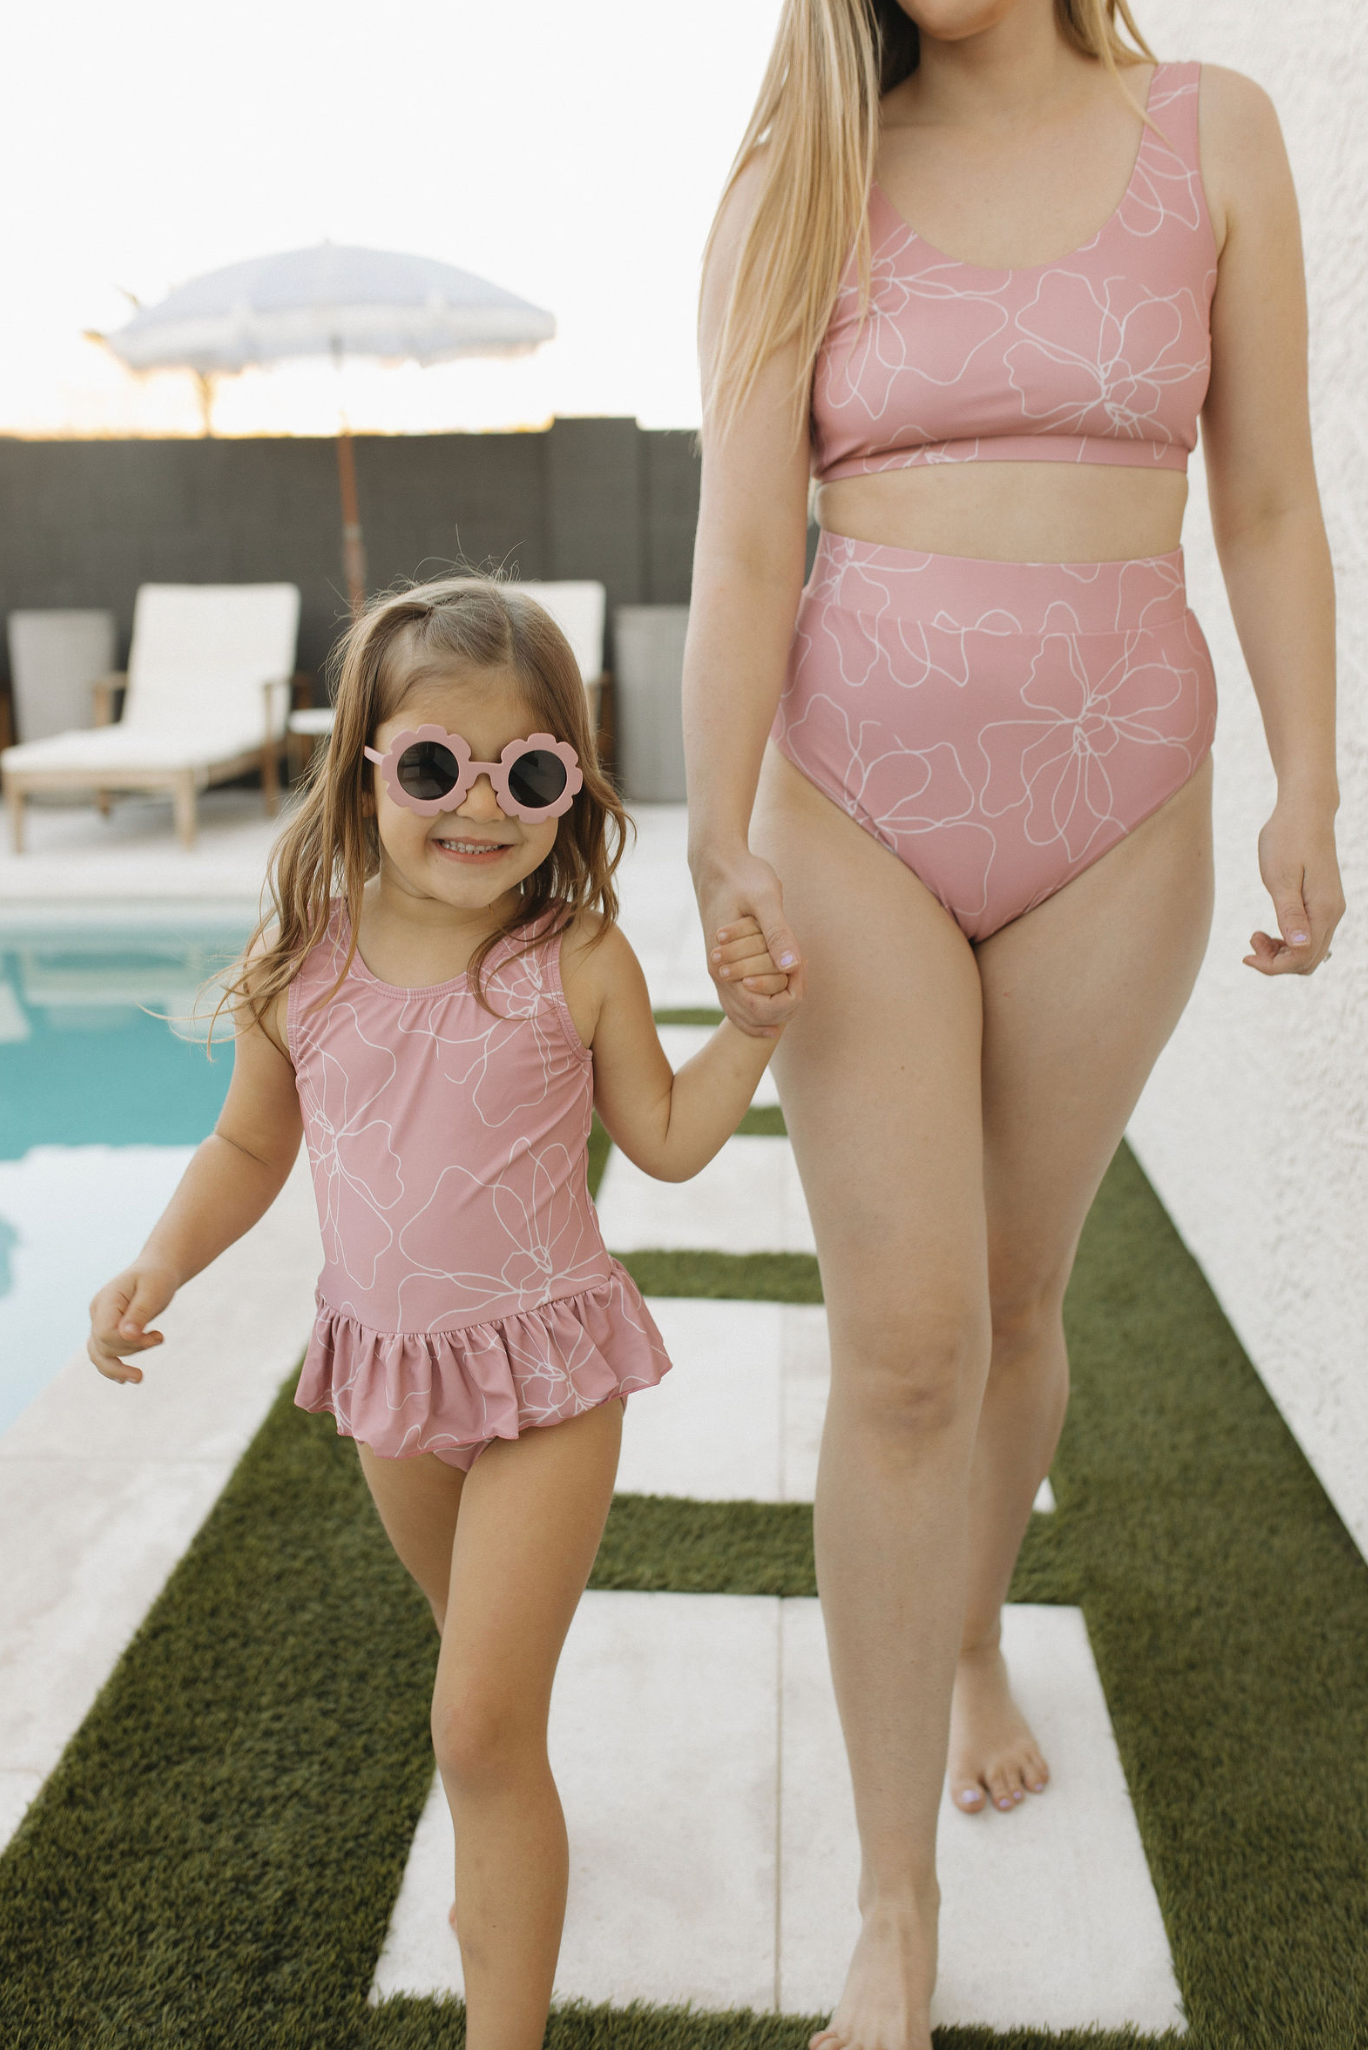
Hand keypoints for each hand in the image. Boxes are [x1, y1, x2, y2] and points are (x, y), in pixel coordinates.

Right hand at [87, 1261, 179, 1382]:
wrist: (158, 1268)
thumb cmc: (158, 1277)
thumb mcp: (154, 1291)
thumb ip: (140, 1313)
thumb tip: (127, 1336)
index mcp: (106, 1300)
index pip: (105, 1334)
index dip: (128, 1343)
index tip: (155, 1336)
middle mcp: (97, 1312)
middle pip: (103, 1346)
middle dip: (132, 1349)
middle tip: (159, 1338)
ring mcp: (99, 1321)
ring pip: (98, 1354)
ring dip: (117, 1368)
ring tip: (139, 1378)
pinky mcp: (107, 1329)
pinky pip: (103, 1353)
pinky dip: (113, 1366)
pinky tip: (126, 1378)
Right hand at [694, 848, 803, 1036]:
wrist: (716, 863)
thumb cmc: (742, 876)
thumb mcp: (765, 898)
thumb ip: (778, 933)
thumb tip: (793, 967)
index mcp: (724, 964)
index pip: (760, 1008)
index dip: (789, 996)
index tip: (803, 965)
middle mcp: (718, 975)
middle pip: (754, 1018)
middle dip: (785, 1006)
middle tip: (802, 975)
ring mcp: (718, 973)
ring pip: (745, 1015)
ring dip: (774, 1008)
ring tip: (796, 985)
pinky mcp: (723, 966)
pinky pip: (740, 1001)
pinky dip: (763, 1003)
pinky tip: (782, 990)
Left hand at [1244, 797, 1343, 975]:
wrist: (1305, 811)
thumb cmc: (1287, 839)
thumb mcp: (1280, 877)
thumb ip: (1290, 914)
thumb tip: (1300, 947)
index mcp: (1324, 910)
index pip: (1302, 957)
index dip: (1273, 966)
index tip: (1246, 955)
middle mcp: (1333, 913)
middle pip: (1308, 961)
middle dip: (1277, 962)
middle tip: (1252, 938)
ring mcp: (1331, 908)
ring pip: (1310, 951)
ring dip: (1282, 953)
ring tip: (1257, 935)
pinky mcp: (1324, 902)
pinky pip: (1310, 937)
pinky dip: (1289, 942)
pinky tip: (1270, 931)